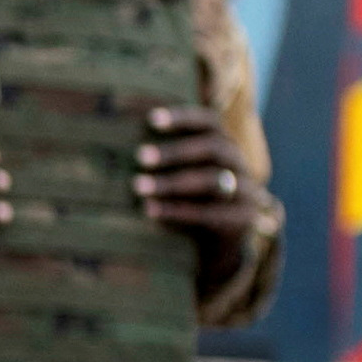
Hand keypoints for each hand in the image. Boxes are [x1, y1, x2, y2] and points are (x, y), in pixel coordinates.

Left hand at [135, 108, 259, 250]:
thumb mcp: (184, 176)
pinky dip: (177, 211)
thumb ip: (164, 160)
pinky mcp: (241, 220)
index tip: (152, 119)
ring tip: (138, 186)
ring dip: (172, 182)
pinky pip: (209, 214)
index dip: (184, 117)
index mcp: (225, 146)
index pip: (210, 122)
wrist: (223, 244)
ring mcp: (245, 192)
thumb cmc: (192, 200)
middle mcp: (239, 164)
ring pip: (212, 181)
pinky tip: (150, 211)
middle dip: (176, 151)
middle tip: (140, 157)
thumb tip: (115, 141)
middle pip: (213, 148)